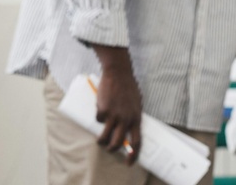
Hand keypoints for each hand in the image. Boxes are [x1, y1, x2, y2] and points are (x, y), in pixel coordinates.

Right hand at [92, 46, 141, 164]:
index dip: (133, 154)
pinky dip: (98, 116)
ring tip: (99, 141)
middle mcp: (125, 119)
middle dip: (112, 149)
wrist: (118, 74)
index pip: (137, 141)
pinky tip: (101, 108)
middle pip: (117, 142)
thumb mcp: (136, 104)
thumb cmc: (128, 88)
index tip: (129, 162)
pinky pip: (98, 119)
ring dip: (101, 141)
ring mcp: (113, 115)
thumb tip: (127, 130)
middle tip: (109, 148)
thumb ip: (132, 117)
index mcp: (136, 118)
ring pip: (104, 136)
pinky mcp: (103, 110)